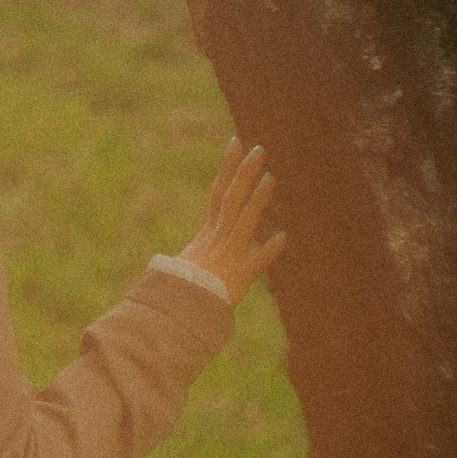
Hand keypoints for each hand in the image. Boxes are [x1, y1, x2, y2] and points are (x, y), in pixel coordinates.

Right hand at [179, 140, 285, 304]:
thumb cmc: (179, 295)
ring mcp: (227, 257)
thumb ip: (191, 258)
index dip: (228, 168)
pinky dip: (267, 252)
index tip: (236, 142)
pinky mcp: (236, 280)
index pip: (218, 193)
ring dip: (256, 200)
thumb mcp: (185, 270)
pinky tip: (283, 237)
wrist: (173, 315)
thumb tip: (178, 255)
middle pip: (231, 200)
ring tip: (271, 177)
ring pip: (242, 223)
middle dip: (244, 173)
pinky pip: (253, 265)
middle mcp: (217, 240)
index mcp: (207, 235)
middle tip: (259, 149)